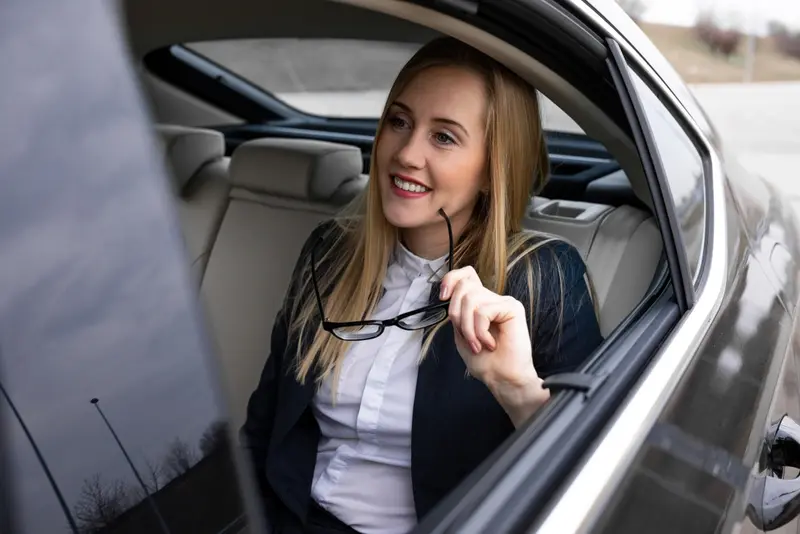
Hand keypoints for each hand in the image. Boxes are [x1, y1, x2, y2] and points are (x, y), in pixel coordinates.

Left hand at [440, 267, 549, 425]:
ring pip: (470, 299)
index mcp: (480, 303)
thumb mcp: (461, 333)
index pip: (466, 274)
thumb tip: (449, 294)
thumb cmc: (485, 361)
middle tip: (467, 337)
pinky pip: (483, 310)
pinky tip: (490, 343)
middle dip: (457, 314)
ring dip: (468, 327)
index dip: (451, 279)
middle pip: (464, 286)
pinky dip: (480, 331)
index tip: (443, 297)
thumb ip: (457, 312)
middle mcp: (492, 298)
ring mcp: (503, 302)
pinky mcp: (512, 308)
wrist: (502, 378)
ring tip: (478, 344)